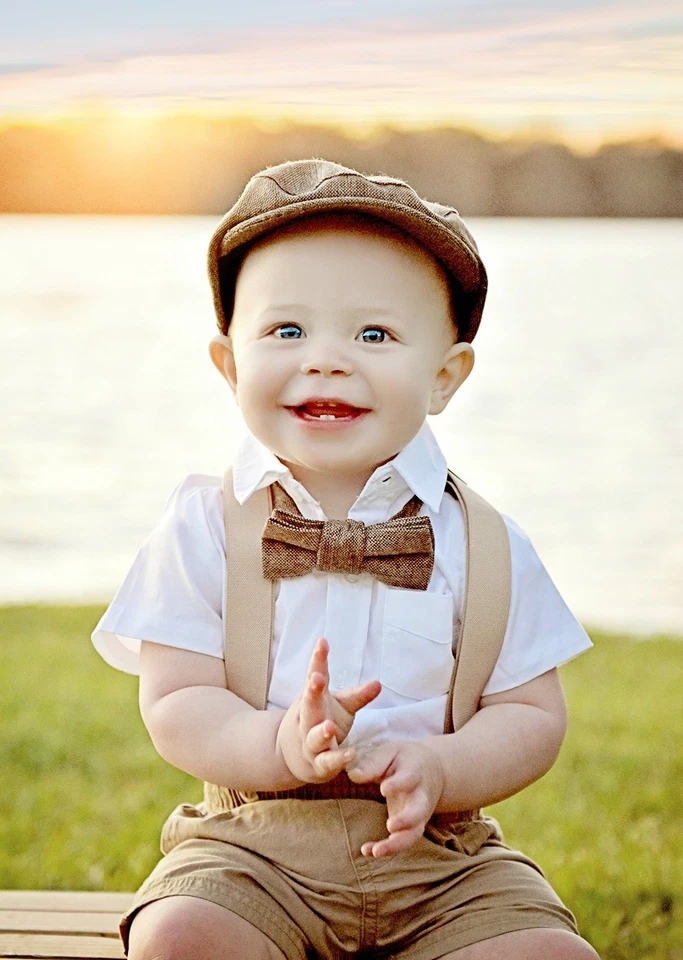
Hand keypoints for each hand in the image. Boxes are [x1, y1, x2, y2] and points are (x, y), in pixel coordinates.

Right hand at [277, 638, 380, 783]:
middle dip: (312, 692)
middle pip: (308, 705)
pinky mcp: (317, 764)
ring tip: (330, 726)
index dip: (318, 659)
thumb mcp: (339, 706)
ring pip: (313, 737)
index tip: (323, 642)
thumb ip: (358, 695)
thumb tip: (379, 682)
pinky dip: (337, 759)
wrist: (294, 756)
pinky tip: (350, 754)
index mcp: (312, 699)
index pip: (314, 676)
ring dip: (320, 732)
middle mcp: (307, 719)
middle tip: (317, 678)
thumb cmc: (321, 722)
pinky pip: (326, 762)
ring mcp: (309, 742)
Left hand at [347, 741, 443, 856]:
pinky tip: (367, 851)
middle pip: (419, 811)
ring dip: (397, 844)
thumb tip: (353, 775)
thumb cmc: (403, 760)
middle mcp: (420, 796)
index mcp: (414, 772)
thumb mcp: (390, 752)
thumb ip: (373, 763)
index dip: (398, 784)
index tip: (384, 789)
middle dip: (407, 820)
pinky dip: (388, 849)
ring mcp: (418, 815)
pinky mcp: (412, 828)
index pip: (409, 778)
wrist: (431, 770)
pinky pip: (403, 842)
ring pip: (414, 834)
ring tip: (376, 851)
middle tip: (391, 826)